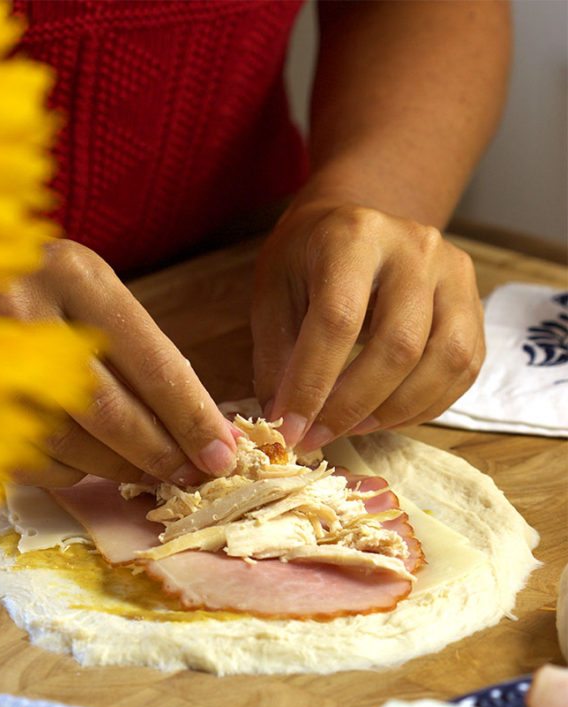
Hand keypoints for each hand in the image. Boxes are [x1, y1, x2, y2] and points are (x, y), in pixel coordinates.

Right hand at [0, 240, 236, 486]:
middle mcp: (26, 311)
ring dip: (118, 468)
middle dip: (159, 454)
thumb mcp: (94, 297)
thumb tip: (206, 432)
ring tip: (145, 470)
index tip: (221, 455)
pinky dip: (70, 471)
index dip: (191, 419)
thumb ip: (145, 356)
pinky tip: (88, 460)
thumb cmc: (45, 294)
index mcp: (75, 277)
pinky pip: (33, 459)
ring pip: (70, 443)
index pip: (152, 364)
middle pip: (110, 411)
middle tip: (189, 476)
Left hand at [252, 201, 483, 449]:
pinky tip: (385, 416)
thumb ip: (277, 356)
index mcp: (355, 236)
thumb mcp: (273, 293)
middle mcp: (416, 247)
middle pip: (400, 345)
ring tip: (352, 428)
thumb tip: (285, 423)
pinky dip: (425, 407)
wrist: (354, 228)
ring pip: (444, 361)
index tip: (289, 428)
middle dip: (354, 406)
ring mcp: (454, 275)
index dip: (313, 383)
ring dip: (395, 411)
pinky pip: (463, 371)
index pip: (339, 319)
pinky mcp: (474, 305)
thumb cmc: (307, 261)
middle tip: (318, 437)